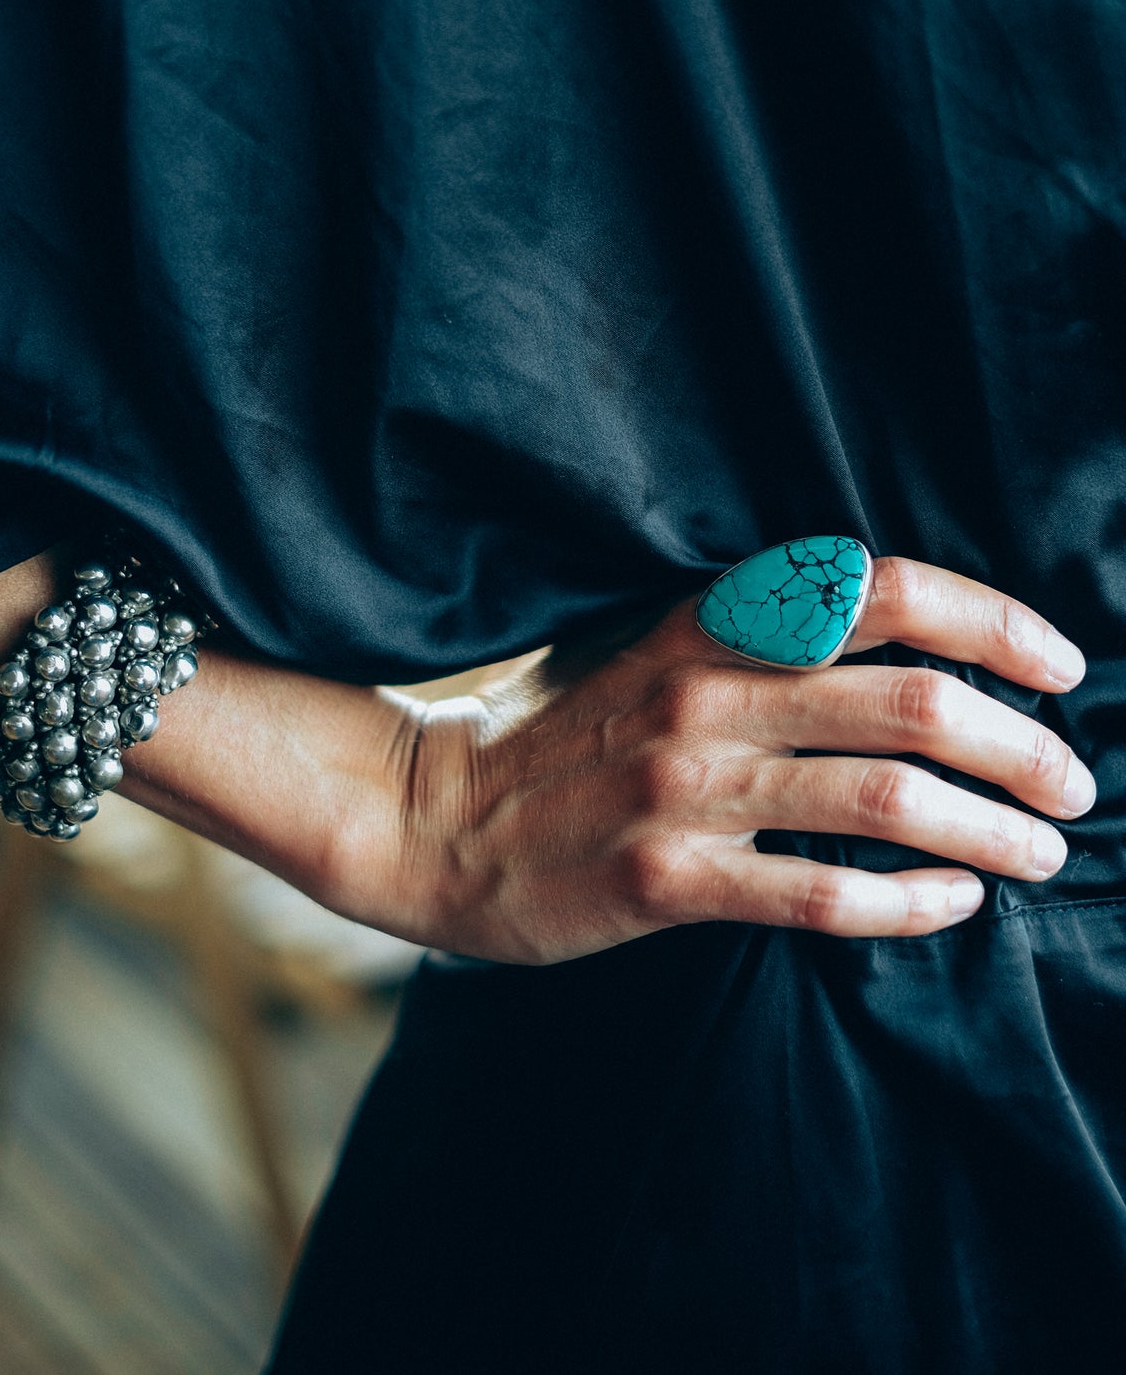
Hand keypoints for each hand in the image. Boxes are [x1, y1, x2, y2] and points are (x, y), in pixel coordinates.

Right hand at [0, 551, 1095, 968]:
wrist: (432, 815)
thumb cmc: (558, 734)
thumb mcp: (653, 652)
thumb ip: (762, 643)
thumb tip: (903, 651)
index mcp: (712, 624)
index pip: (881, 591)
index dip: (992, 621)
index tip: (1061, 664)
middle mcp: (710, 695)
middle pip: (910, 700)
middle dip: (1021, 744)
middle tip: (1073, 783)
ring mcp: (689, 790)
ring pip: (884, 800)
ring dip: (991, 827)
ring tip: (1044, 851)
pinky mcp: (667, 880)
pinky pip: (821, 894)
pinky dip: (908, 902)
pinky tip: (955, 903)